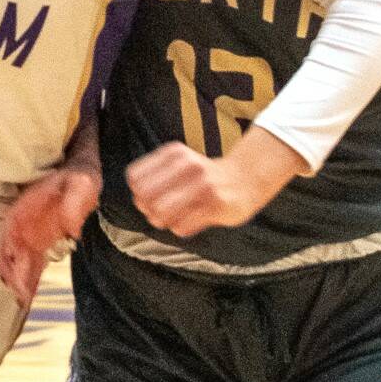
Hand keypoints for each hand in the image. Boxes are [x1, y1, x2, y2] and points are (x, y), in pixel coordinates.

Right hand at [0, 159, 100, 305]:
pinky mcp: (39, 242)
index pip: (10, 238)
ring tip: (23, 300)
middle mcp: (21, 225)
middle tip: (22, 297)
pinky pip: (30, 263)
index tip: (17, 277)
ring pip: (16, 262)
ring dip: (17, 280)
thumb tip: (72, 229)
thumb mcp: (80, 184)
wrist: (82, 173)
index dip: (11, 259)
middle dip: (14, 276)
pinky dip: (28, 279)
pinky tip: (28, 296)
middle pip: (9, 254)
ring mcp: (29, 235)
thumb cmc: (79, 178)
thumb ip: (74, 204)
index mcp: (25, 210)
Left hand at [126, 142, 255, 236]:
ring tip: (175, 218)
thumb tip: (138, 201)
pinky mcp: (216, 205)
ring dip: (164, 221)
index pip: (135, 178)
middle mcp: (187, 165)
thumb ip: (155, 177)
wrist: (246, 178)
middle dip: (148, 210)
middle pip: (144, 198)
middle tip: (160, 212)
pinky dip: (181, 228)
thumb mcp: (179, 163)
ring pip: (161, 214)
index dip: (138, 193)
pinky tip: (193, 220)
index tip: (150, 197)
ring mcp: (203, 184)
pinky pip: (181, 227)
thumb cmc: (204, 176)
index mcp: (174, 153)